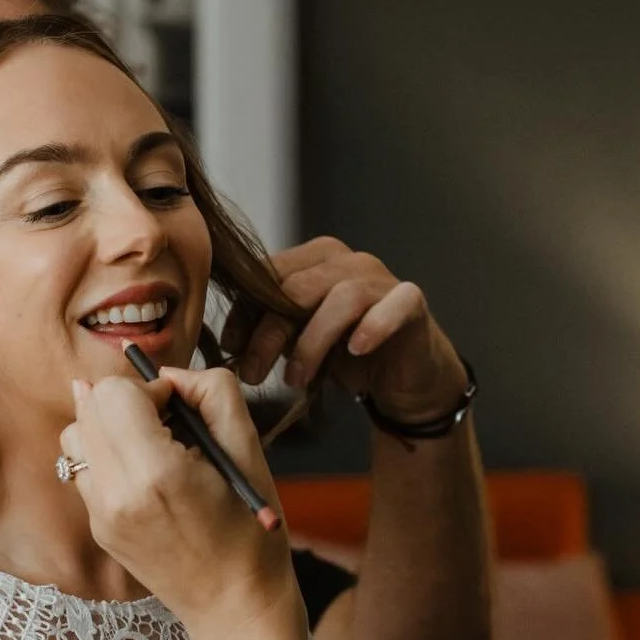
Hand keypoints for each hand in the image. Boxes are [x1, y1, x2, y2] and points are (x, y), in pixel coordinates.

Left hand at [60, 369, 304, 639]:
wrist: (234, 606)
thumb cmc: (252, 531)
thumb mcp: (249, 449)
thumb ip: (212, 392)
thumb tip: (170, 374)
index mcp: (156, 473)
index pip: (113, 393)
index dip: (150, 387)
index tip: (180, 407)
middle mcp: (116, 494)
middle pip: (89, 407)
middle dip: (127, 402)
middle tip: (169, 425)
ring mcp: (100, 515)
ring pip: (75, 434)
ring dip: (108, 427)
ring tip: (152, 447)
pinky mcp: (97, 528)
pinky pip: (82, 468)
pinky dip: (107, 456)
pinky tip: (144, 475)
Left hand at [224, 237, 466, 424]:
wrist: (403, 378)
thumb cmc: (349, 356)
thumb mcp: (300, 341)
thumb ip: (272, 330)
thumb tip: (228, 342)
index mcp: (314, 261)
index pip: (269, 274)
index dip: (245, 310)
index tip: (230, 347)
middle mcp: (347, 261)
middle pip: (297, 287)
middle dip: (269, 332)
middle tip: (252, 372)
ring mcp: (382, 278)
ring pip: (340, 298)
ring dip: (312, 342)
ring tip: (295, 379)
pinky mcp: (411, 302)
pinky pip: (392, 306)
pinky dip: (373, 326)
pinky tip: (355, 351)